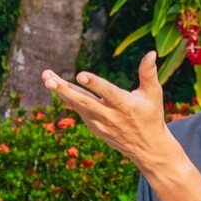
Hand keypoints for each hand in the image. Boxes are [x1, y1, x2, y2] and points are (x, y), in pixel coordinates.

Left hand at [42, 52, 176, 169]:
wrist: (146, 147)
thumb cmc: (151, 116)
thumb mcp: (154, 95)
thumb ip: (149, 74)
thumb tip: (151, 53)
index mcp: (124, 105)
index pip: (107, 93)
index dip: (94, 84)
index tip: (80, 75)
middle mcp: (109, 115)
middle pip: (84, 102)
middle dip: (65, 90)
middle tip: (49, 79)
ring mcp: (99, 123)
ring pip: (77, 105)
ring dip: (61, 91)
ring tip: (46, 77)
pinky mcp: (94, 126)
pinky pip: (79, 109)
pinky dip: (68, 97)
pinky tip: (56, 85)